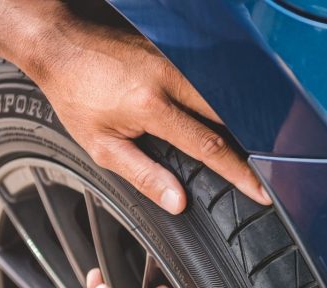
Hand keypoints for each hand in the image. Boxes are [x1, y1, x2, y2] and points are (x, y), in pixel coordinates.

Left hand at [22, 8, 270, 213]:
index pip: (208, 146)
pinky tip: (224, 121)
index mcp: (152, 106)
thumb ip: (143, 175)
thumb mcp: (102, 146)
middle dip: (250, 147)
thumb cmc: (76, 95)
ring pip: (223, 96)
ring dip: (239, 124)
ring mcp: (175, 60)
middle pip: (228, 117)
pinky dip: (222, 103)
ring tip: (251, 152)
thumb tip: (177, 202)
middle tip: (265, 174)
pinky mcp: (175, 51)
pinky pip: (209, 81)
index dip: (239, 172)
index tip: (260, 190)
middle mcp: (170, 79)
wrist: (61, 45)